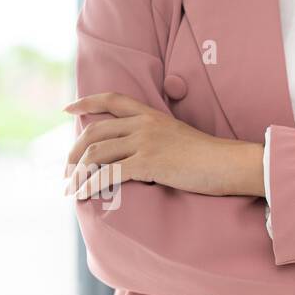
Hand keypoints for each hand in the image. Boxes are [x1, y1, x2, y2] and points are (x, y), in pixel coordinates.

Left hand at [63, 93, 263, 198]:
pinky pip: (109, 174)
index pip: (111, 100)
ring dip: (78, 173)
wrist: (227, 163)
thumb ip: (156, 136)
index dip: (86, 103)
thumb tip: (138, 152)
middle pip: (94, 132)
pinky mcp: (148, 163)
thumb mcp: (178, 136)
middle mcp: (143, 124)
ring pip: (97, 154)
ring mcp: (144, 142)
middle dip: (74, 152)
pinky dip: (91, 185)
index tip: (68, 109)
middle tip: (67, 170)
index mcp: (150, 114)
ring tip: (71, 188)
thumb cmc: (209, 157)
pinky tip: (84, 195)